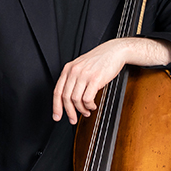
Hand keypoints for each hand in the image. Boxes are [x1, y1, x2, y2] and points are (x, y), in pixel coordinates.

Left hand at [52, 38, 170, 123]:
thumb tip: (69, 98)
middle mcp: (74, 71)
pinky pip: (87, 98)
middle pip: (65, 97)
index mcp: (68, 68)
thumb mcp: (81, 66)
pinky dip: (89, 105)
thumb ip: (73, 79)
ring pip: (76, 100)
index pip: (57, 91)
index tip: (57, 116)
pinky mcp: (95, 79)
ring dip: (81, 110)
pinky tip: (92, 105)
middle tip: (73, 119)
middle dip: (69, 112)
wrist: (114, 51)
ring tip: (87, 111)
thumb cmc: (100, 59)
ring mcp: (84, 75)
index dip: (56, 106)